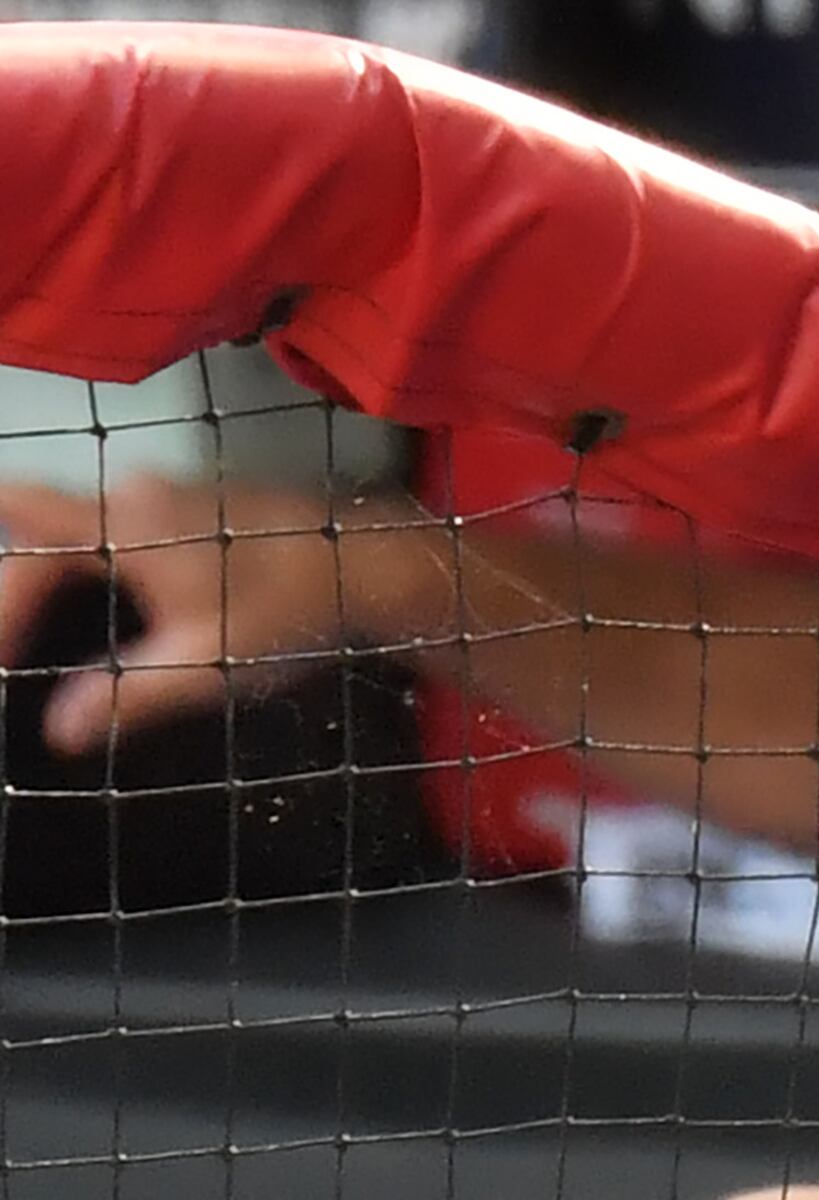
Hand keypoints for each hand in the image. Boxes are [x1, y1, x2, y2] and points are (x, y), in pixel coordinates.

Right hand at [0, 472, 448, 755]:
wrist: (376, 566)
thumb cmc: (293, 611)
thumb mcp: (209, 664)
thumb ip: (129, 695)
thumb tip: (62, 729)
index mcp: (129, 521)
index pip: (24, 520)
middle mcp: (140, 495)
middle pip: (42, 541)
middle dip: (10, 601)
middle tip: (5, 660)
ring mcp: (168, 497)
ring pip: (77, 538)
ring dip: (45, 589)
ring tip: (24, 650)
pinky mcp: (191, 512)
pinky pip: (113, 538)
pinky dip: (85, 578)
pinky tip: (86, 628)